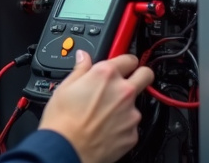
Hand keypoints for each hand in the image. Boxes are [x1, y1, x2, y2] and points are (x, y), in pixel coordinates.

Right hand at [39, 52, 153, 162]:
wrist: (67, 150)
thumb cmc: (62, 121)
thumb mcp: (65, 87)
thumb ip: (80, 68)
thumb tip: (84, 57)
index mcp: (106, 75)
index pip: (129, 58)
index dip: (124, 61)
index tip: (122, 65)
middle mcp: (123, 92)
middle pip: (146, 74)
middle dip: (140, 74)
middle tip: (128, 80)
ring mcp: (131, 114)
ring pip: (136, 103)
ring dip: (125, 105)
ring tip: (104, 114)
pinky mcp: (133, 134)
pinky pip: (131, 125)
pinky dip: (122, 125)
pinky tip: (105, 128)